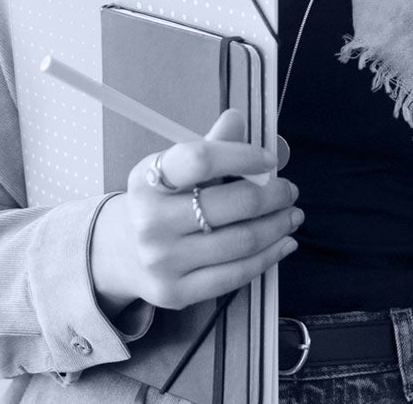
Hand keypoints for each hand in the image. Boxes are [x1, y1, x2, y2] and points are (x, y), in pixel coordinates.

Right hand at [89, 110, 299, 314]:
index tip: (268, 159)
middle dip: (271, 195)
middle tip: (289, 190)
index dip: (242, 155)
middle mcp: (151, 221)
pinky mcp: (176, 292)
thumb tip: (237, 119)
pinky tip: (283, 243)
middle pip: (230, 204)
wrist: (120, 252)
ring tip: (292, 215)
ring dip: (277, 226)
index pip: (201, 160)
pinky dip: (268, 257)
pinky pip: (234, 275)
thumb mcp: (172, 169)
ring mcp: (163, 261)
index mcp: (148, 179)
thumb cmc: (157, 202)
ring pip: (240, 242)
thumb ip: (208, 145)